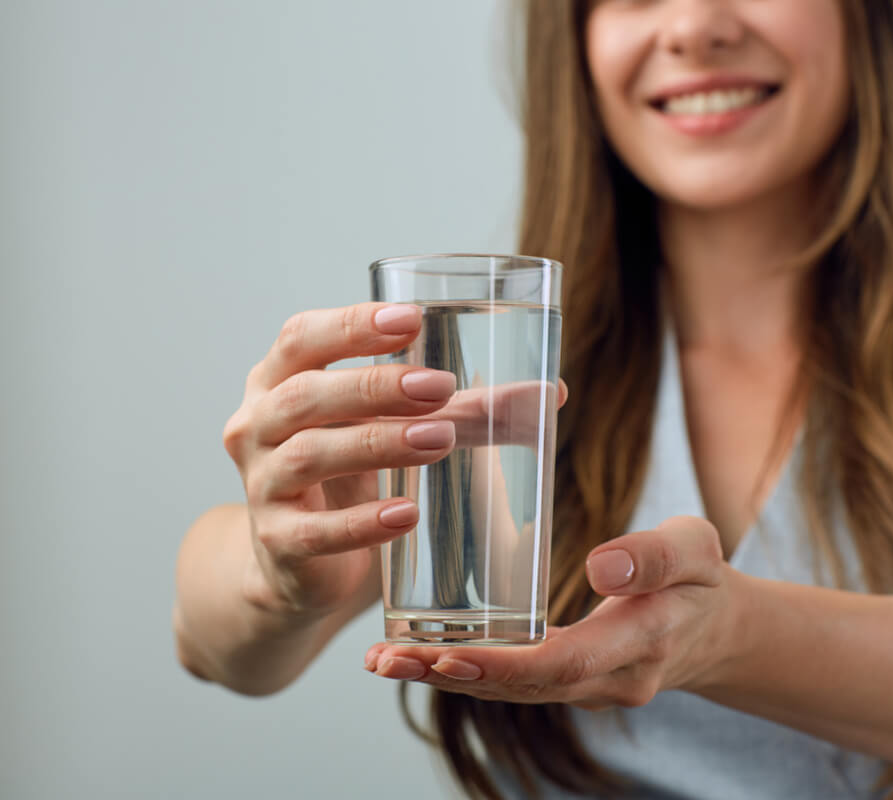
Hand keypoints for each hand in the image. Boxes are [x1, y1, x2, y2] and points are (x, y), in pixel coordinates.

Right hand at [222, 303, 459, 615]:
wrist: (300, 560)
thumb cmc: (350, 472)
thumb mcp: (388, 427)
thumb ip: (462, 408)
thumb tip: (552, 394)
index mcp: (280, 380)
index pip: (302, 337)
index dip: (351, 325)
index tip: (411, 321)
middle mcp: (256, 425)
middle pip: (305, 395)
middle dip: (374, 387)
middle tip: (439, 387)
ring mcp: (262, 485)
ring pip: (310, 456)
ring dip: (378, 444)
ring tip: (438, 440)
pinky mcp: (277, 542)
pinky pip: (315, 532)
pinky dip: (363, 524)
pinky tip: (407, 516)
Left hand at [364, 516, 743, 709]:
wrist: (716, 630)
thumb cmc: (701, 578)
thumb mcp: (697, 548)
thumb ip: (654, 556)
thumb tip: (599, 566)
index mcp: (641, 643)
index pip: (565, 663)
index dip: (504, 664)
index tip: (446, 655)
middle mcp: (609, 680)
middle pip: (523, 686)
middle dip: (452, 675)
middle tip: (386, 658)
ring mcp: (588, 688)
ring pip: (511, 690)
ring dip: (446, 678)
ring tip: (383, 659)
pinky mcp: (571, 680)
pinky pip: (516, 681)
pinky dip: (467, 671)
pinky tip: (421, 656)